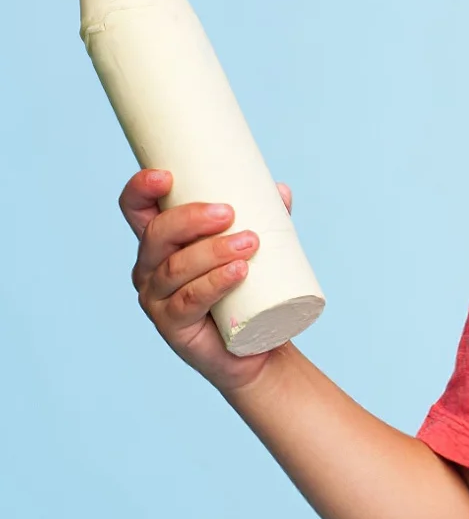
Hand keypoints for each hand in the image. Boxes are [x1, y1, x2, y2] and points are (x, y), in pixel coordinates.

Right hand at [121, 169, 295, 396]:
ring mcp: (158, 300)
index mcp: (162, 243)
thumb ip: (266, 217)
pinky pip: (189, 301)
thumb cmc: (249, 287)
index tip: (165, 175)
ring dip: (212, 251)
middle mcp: (150, 269)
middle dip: (190, 219)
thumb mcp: (255, 246)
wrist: (258, 342)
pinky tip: (238, 272)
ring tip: (250, 243)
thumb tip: (280, 190)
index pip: (138, 211)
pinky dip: (214, 284)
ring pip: (176, 269)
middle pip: (157, 235)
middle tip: (229, 213)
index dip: (141, 190)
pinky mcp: (173, 327)